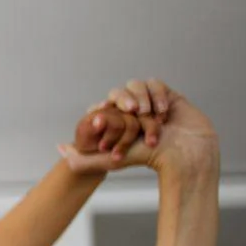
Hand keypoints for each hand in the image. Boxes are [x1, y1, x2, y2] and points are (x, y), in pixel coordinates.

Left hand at [59, 85, 215, 176]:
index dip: (104, 109)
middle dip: (123, 99)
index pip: (102, 105)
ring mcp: (150, 101)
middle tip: (133, 112)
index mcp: (116, 121)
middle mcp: (131, 111)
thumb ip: (82, 160)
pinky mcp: (168, 96)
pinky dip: (158, 95)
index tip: (107, 118)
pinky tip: (163, 113)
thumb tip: (59, 148)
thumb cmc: (149, 158)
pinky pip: (155, 84)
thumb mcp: (110, 161)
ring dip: (142, 98)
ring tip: (151, 117)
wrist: (185, 155)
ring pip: (136, 86)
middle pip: (118, 93)